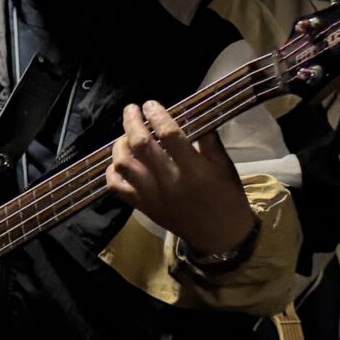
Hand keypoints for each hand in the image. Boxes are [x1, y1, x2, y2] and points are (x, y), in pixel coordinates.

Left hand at [105, 100, 257, 255]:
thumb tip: (192, 112)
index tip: (151, 104)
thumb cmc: (226, 196)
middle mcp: (169, 182)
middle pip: (140, 146)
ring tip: (125, 135)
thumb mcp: (224, 165)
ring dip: (120, 145)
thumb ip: (208, 139)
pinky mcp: (143, 207)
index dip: (157, 115)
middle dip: (132, 123)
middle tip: (132, 109)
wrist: (219, 236)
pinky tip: (119, 162)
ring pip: (123, 165)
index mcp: (193, 169)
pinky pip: (117, 188)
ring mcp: (152, 196)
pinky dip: (112, 171)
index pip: (169, 135)